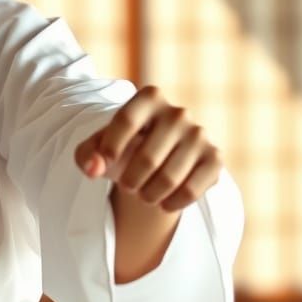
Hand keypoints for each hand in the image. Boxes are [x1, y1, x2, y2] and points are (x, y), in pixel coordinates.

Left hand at [74, 85, 223, 211]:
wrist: (156, 159)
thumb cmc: (121, 148)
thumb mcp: (96, 149)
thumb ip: (86, 156)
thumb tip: (94, 168)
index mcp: (149, 98)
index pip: (126, 121)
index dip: (110, 149)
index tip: (103, 166)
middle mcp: (178, 113)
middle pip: (147, 158)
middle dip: (130, 181)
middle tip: (128, 185)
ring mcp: (199, 134)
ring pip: (169, 179)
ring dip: (148, 196)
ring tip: (143, 194)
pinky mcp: (214, 158)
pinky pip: (191, 190)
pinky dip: (171, 203)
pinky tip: (163, 202)